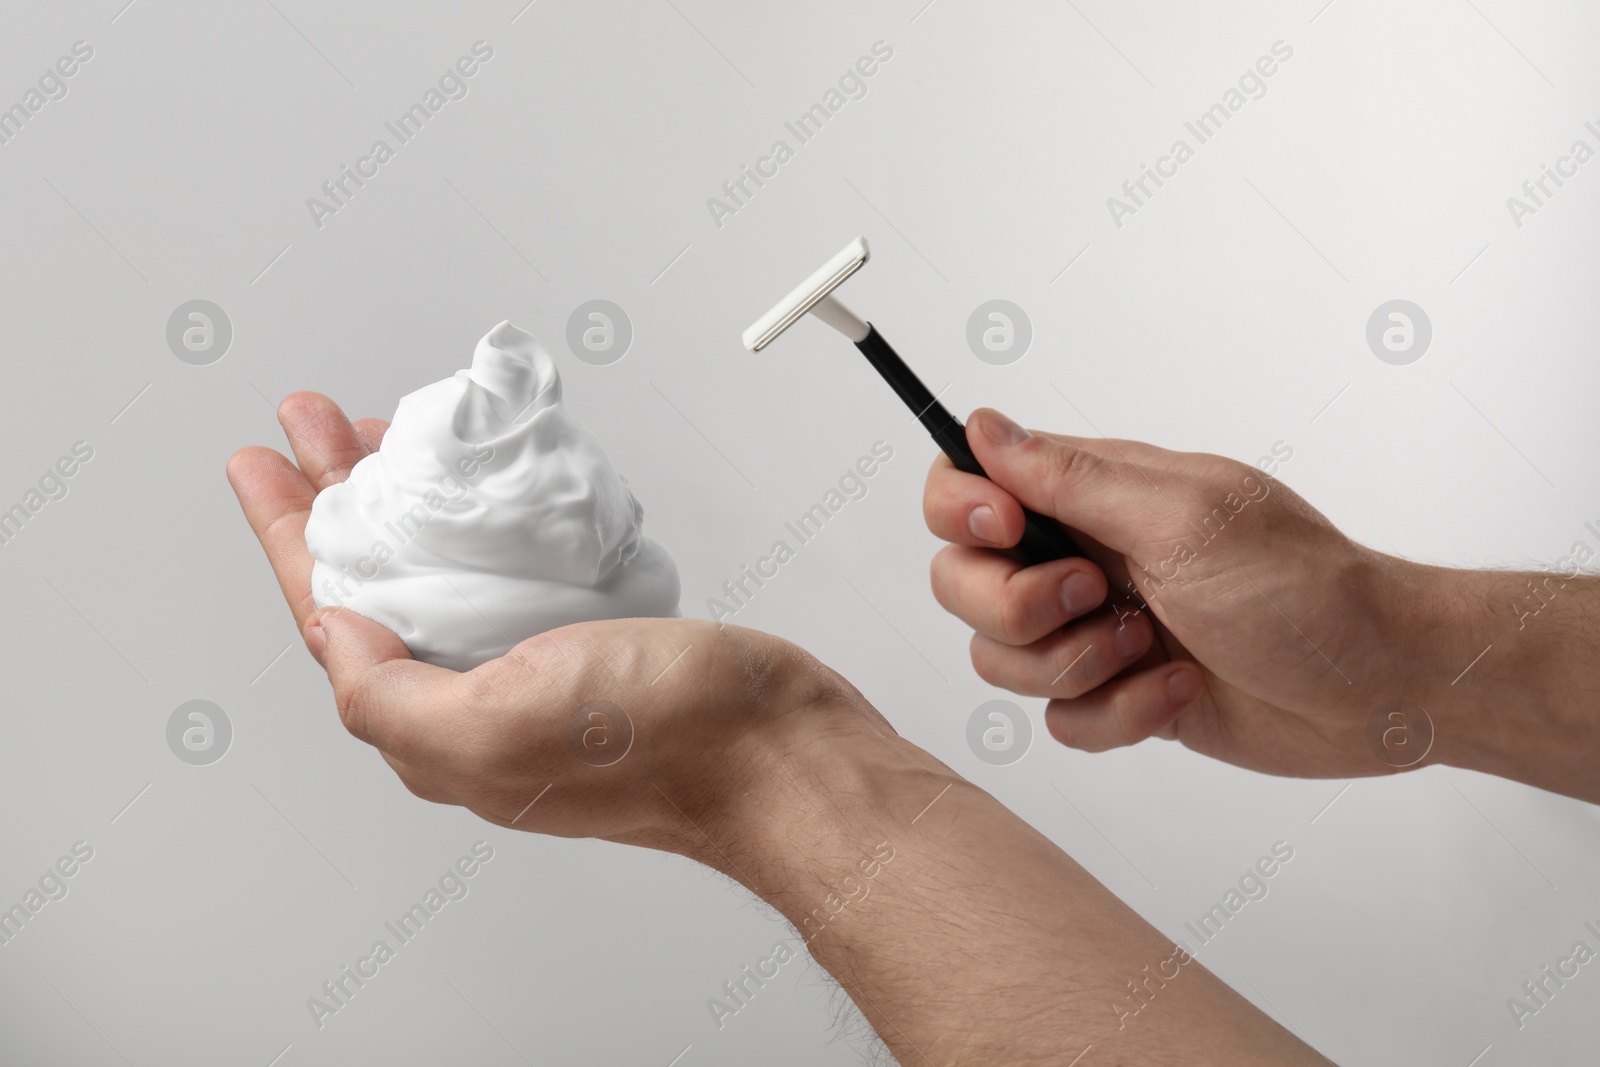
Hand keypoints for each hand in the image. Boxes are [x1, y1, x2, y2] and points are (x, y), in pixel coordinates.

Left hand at [227, 392, 897, 862]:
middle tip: (315, 427)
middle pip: (378, 581)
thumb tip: (334, 632)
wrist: (779, 753)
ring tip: (382, 439)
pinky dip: (481, 521)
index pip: (331, 615)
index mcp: (437, 723)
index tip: (262, 464)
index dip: (289, 534)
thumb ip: (391, 694)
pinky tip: (485, 493)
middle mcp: (474, 699)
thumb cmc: (665, 748)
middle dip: (336, 498)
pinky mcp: (589, 640)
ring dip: (404, 500)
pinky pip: (510, 572)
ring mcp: (532, 668)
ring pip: (441, 571)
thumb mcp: (497, 728)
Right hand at [924, 408, 1453, 778]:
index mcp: (1092, 494)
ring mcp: (1096, 629)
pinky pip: (1060, 719)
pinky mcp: (1119, 693)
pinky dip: (1116, 714)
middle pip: (961, 582)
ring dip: (1072, 666)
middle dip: (1014, 607)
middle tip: (1096, 599)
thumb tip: (983, 426)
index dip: (959, 510)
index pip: (967, 482)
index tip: (1004, 530)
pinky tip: (1181, 692)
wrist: (1379, 685)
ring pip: (1001, 659)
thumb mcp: (1182, 518)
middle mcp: (1082, 556)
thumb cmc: (1302, 588)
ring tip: (1148, 650)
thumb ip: (1071, 478)